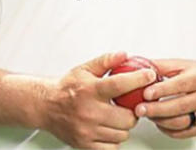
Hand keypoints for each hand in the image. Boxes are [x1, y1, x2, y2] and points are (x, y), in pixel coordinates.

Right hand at [40, 52, 155, 149]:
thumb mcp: (85, 69)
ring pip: (122, 134)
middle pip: (127, 117)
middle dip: (133, 111)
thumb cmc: (67, 88)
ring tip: (117, 117)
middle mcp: (89, 112)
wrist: (45, 106)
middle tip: (130, 106)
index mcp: (90, 90)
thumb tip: (124, 55)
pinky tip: (109, 129)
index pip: (119, 85)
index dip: (138, 80)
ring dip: (124, 126)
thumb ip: (106, 61)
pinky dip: (114, 139)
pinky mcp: (85, 144)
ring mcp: (87, 130)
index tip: (150, 76)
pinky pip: (112, 147)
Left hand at [134, 59, 195, 138]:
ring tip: (148, 115)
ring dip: (161, 120)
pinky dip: (169, 130)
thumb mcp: (186, 65)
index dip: (163, 90)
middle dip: (157, 109)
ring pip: (182, 122)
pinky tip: (160, 123)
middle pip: (180, 106)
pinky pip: (185, 133)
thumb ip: (163, 66)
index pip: (181, 85)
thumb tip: (141, 68)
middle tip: (140, 109)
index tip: (146, 93)